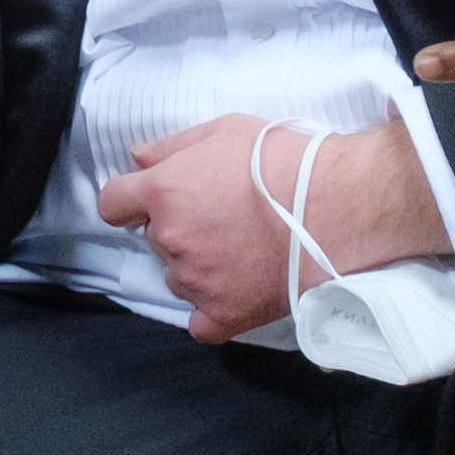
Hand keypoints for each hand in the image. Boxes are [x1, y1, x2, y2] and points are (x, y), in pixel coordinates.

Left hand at [101, 114, 442, 344]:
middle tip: (223, 217)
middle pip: (155, 240)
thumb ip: (173, 146)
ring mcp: (196, 281)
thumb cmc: (287, 158)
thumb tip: (138, 160)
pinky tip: (235, 292)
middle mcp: (171, 238)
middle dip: (179, 229)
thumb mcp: (226, 129)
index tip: (151, 202)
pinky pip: (200, 324)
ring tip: (242, 249)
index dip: (131, 201)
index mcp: (164, 191)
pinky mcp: (224, 314)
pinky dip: (211, 312)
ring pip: (178, 278)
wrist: (341, 204)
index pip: (113, 204)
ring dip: (198, 267)